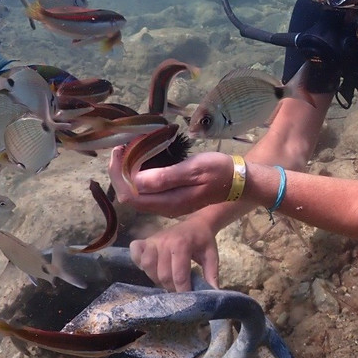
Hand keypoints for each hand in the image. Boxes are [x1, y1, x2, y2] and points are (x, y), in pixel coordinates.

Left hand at [107, 150, 235, 216]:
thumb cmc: (218, 171)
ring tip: (126, 152)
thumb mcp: (193, 170)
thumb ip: (164, 177)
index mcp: (168, 203)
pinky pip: (147, 190)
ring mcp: (168, 204)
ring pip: (137, 193)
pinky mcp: (171, 198)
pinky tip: (139, 160)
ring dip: (127, 174)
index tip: (119, 151)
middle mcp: (164, 208)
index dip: (118, 175)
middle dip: (119, 173)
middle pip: (129, 196)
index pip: (130, 195)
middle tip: (120, 148)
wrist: (239, 181)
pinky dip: (138, 175)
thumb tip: (134, 179)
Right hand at [129, 217, 219, 291]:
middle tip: (179, 289)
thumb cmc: (203, 240)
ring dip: (156, 278)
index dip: (183, 290)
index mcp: (182, 245)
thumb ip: (211, 274)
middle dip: (171, 287)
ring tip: (167, 280)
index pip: (179, 275)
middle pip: (163, 275)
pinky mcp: (146, 240)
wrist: (196, 223)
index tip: (187, 297)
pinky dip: (139, 263)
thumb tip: (213, 293)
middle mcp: (164, 242)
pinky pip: (136, 254)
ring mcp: (153, 240)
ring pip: (148, 267)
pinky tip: (150, 268)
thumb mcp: (212, 256)